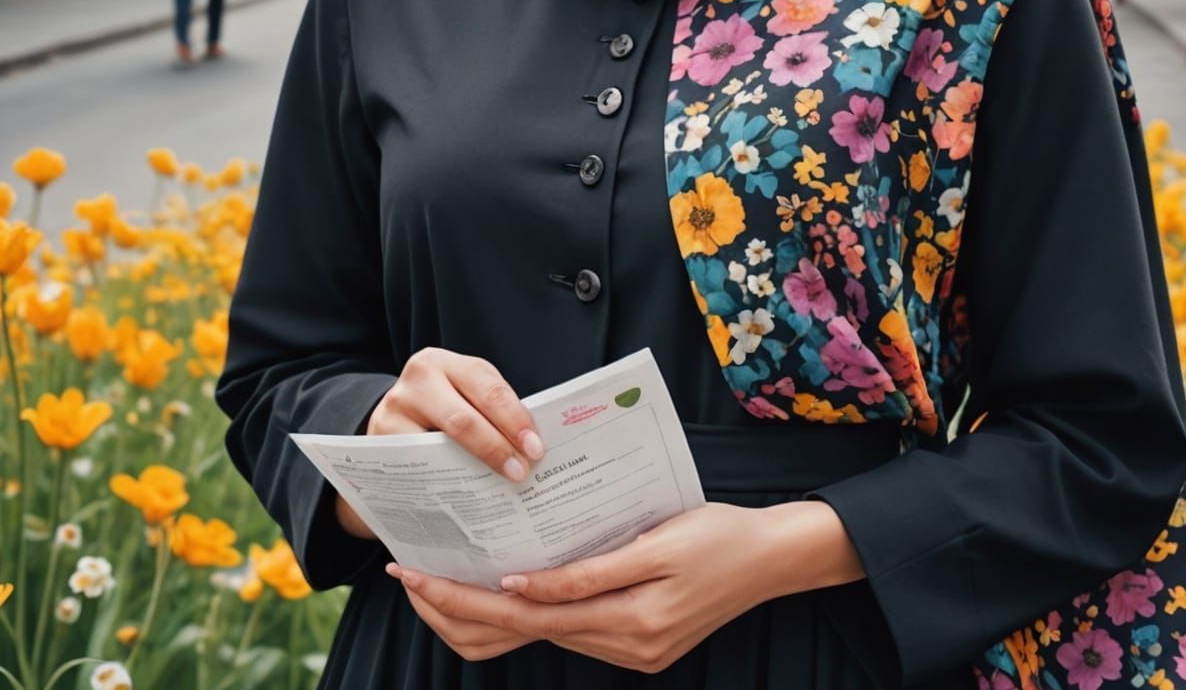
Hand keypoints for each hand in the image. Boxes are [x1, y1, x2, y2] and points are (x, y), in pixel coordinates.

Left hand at [385, 498, 862, 670]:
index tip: (424, 579)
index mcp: (628, 620)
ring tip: (443, 585)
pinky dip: (534, 614)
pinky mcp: (641, 643)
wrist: (774, 559)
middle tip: (412, 581)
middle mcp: (624, 646)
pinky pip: (573, 631)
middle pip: (525, 630)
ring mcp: (633, 651)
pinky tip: (511, 590)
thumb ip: (589, 570)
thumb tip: (523, 583)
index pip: (526, 615)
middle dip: (462, 609)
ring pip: (544, 635)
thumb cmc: (718, 535)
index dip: (469, 598)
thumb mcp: (656, 543)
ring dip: (491, 613)